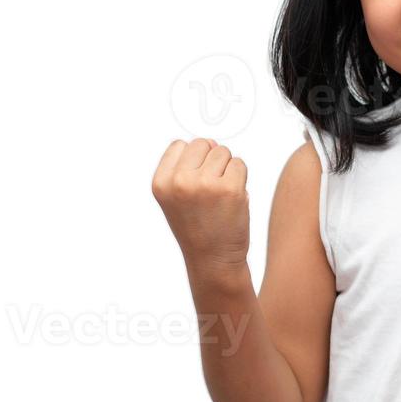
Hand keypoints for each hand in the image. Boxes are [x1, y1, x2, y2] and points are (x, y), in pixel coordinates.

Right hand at [151, 138, 249, 273]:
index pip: (180, 145)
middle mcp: (179, 181)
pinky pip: (240, 164)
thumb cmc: (197, 225)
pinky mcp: (230, 189)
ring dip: (227, 169)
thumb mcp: (177, 196)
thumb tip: (211, 142)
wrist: (213, 259)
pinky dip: (240, 178)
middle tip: (210, 190)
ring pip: (223, 151)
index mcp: (160, 182)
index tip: (194, 185)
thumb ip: (187, 166)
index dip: (192, 160)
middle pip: (203, 143)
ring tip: (220, 195)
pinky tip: (232, 198)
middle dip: (211, 160)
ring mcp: (205, 184)